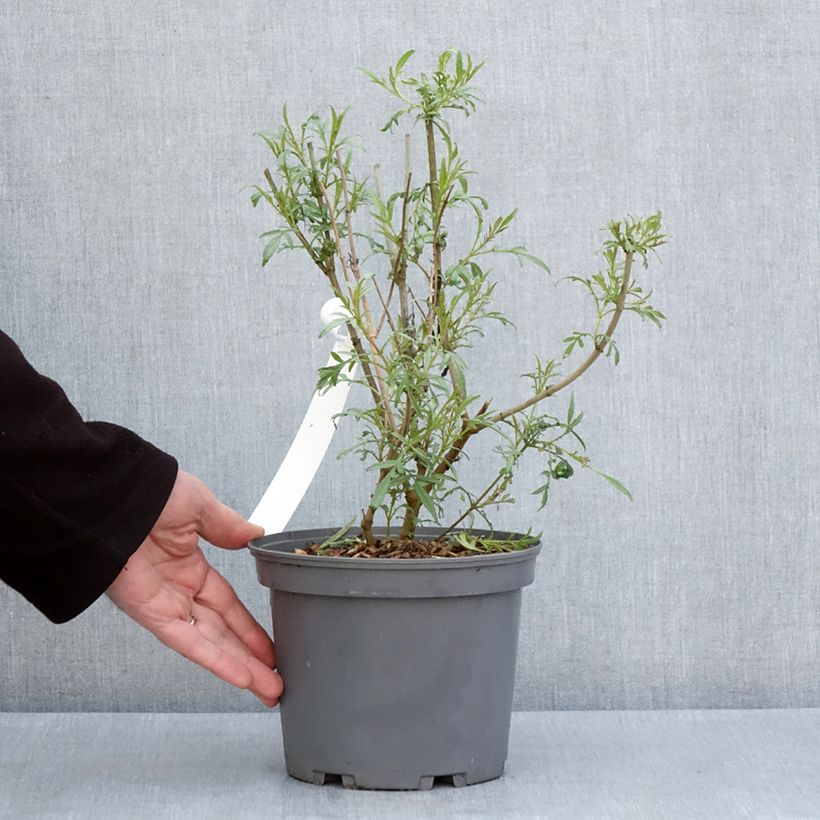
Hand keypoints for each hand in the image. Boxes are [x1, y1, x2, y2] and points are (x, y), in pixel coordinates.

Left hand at [107, 470, 282, 705]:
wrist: (111, 496)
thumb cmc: (148, 492)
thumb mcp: (199, 505)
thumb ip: (227, 525)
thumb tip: (255, 533)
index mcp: (188, 565)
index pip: (227, 605)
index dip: (249, 627)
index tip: (270, 645)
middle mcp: (177, 590)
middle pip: (222, 632)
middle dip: (251, 658)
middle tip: (275, 681)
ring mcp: (164, 604)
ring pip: (209, 644)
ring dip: (240, 668)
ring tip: (269, 689)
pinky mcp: (150, 613)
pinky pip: (187, 641)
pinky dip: (215, 659)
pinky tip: (240, 676)